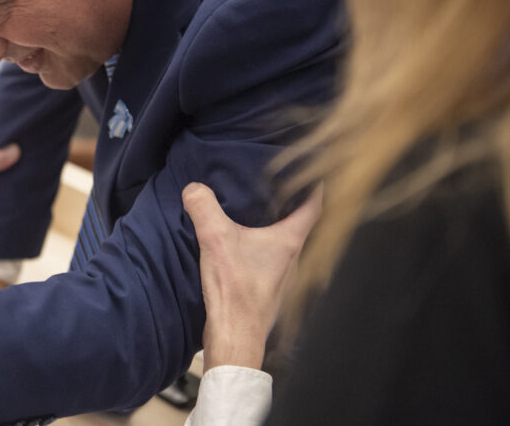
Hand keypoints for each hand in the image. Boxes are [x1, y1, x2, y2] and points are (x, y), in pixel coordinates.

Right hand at [182, 182, 321, 371]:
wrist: (234, 337)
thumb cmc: (236, 292)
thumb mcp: (216, 241)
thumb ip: (204, 208)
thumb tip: (193, 188)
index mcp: (289, 241)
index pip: (313, 206)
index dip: (315, 186)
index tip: (313, 171)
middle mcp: (293, 258)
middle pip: (300, 224)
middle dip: (291, 203)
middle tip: (278, 183)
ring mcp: (281, 275)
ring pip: (285, 242)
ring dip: (276, 225)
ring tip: (258, 209)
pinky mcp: (265, 287)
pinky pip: (270, 257)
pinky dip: (262, 244)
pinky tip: (241, 244)